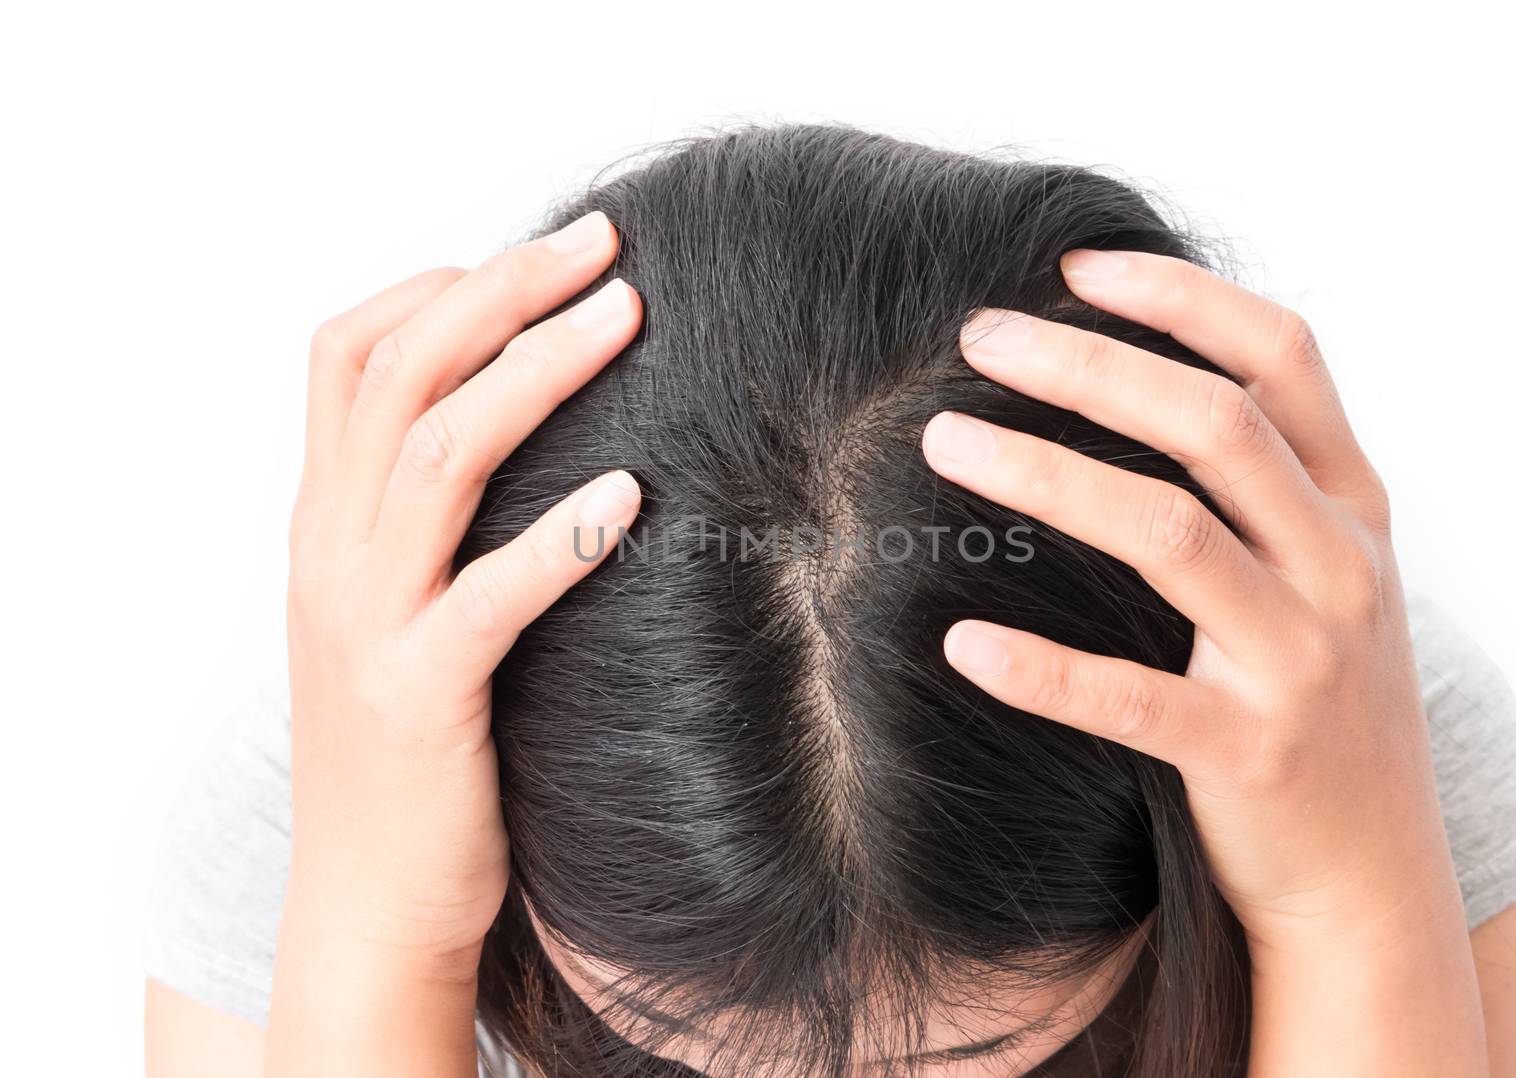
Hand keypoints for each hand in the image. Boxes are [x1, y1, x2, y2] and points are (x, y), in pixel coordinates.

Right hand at [280, 209, 641, 968]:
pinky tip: (632, 492)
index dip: (436, 285)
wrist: (368, 898)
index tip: (533, 259)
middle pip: (401, 372)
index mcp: (325, 522)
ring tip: (626, 317)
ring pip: (438, 455)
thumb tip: (521, 427)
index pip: (345, 353)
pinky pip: (490, 596)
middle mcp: (330, 553)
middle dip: (502, 290)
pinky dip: (559, 536)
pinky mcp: (421, 696)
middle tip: (605, 242)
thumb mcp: (393, 610)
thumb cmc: (410, 744)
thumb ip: (426, 521)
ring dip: (536, 372)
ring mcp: (367, 623)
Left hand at [923, 251, 1488, 1075]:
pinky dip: (1042, 669)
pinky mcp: (1249, 754)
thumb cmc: (1326, 703)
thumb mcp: (1331, 575)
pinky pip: (1131, 700)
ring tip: (943, 442)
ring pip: (1169, 535)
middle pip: (1213, 425)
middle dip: (1089, 366)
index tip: (1075, 264)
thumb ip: (1273, 482)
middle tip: (979, 336)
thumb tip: (1146, 374)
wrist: (1374, 875)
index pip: (1283, 358)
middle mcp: (1340, 568)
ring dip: (1046, 475)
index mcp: (1356, 509)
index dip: (1180, 298)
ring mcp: (1300, 664)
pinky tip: (960, 643)